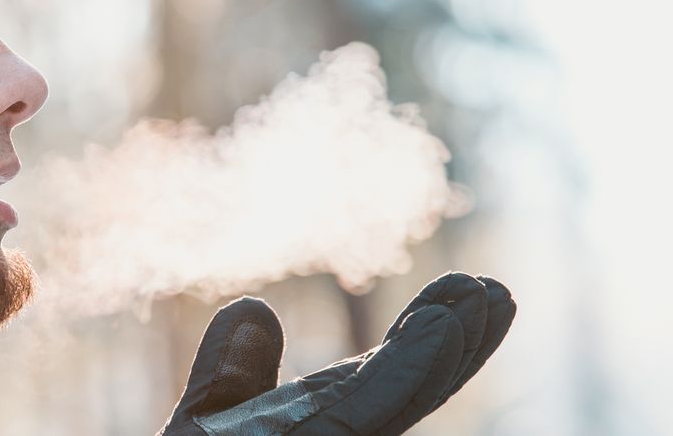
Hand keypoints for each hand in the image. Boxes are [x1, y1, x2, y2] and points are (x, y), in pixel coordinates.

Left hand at [160, 273, 515, 434]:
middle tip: (498, 290)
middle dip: (459, 343)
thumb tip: (255, 305)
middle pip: (408, 391)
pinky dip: (400, 378)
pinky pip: (357, 421)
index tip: (469, 283)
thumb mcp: (206, 420)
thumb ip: (228, 370)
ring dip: (441, 354)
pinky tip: (434, 337)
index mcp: (316, 424)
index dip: (425, 332)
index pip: (383, 375)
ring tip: (480, 303)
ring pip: (394, 407)